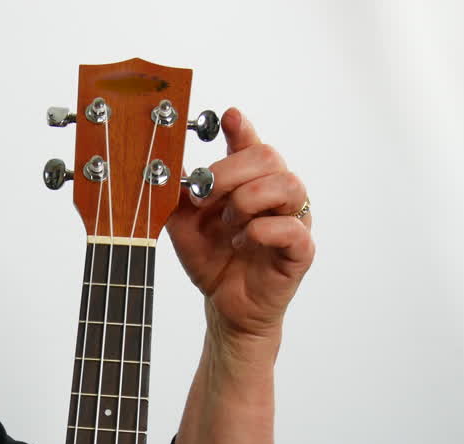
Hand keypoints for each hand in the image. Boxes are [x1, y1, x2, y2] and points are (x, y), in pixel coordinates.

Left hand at [166, 108, 313, 365]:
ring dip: (248, 200)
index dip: (241, 128)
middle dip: (228, 172)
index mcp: (249, 181)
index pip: (251, 143)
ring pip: (286, 184)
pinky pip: (292, 228)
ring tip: (228, 223)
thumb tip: (162, 162)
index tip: (227, 117)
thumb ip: (178, 193)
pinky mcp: (300, 250)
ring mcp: (293, 219)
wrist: (224, 306)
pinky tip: (243, 241)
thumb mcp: (184, 223)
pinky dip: (261, 230)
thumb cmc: (213, 260)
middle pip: (268, 156)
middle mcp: (276, 194)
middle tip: (203, 196)